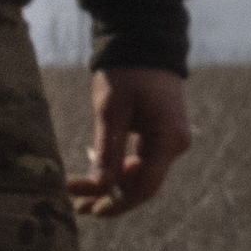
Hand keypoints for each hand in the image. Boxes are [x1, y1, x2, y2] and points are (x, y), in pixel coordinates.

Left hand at [77, 66, 193, 216]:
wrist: (143, 41)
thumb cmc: (127, 73)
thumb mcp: (111, 111)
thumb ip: (108, 150)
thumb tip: (100, 187)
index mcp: (169, 139)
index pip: (144, 187)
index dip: (115, 203)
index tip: (86, 209)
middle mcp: (175, 144)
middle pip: (142, 185)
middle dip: (108, 196)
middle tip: (75, 204)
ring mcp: (170, 140)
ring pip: (139, 175)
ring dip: (110, 183)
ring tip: (78, 189)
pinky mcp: (161, 134)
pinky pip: (140, 160)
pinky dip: (117, 167)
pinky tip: (93, 164)